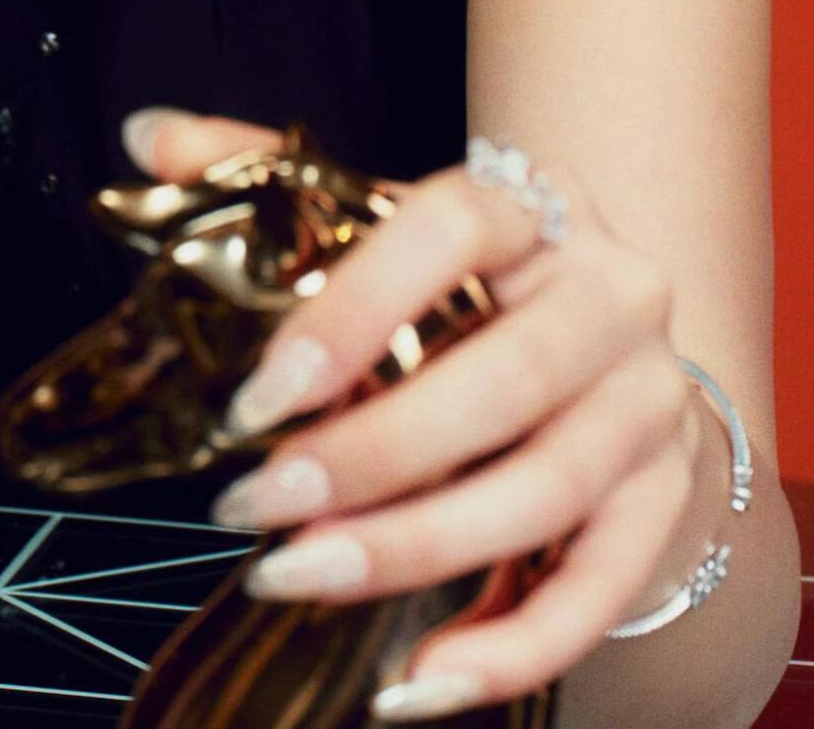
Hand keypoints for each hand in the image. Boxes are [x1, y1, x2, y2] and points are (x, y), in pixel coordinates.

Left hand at [120, 108, 702, 720]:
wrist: (611, 342)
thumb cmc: (469, 280)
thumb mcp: (383, 216)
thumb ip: (267, 176)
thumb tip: (147, 138)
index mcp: (531, 205)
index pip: (450, 227)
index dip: (354, 309)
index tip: (257, 395)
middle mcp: (610, 294)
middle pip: (505, 380)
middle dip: (373, 455)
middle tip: (256, 502)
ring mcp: (650, 402)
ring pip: (545, 490)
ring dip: (415, 549)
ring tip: (296, 575)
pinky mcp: (665, 499)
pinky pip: (599, 591)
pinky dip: (510, 647)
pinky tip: (414, 680)